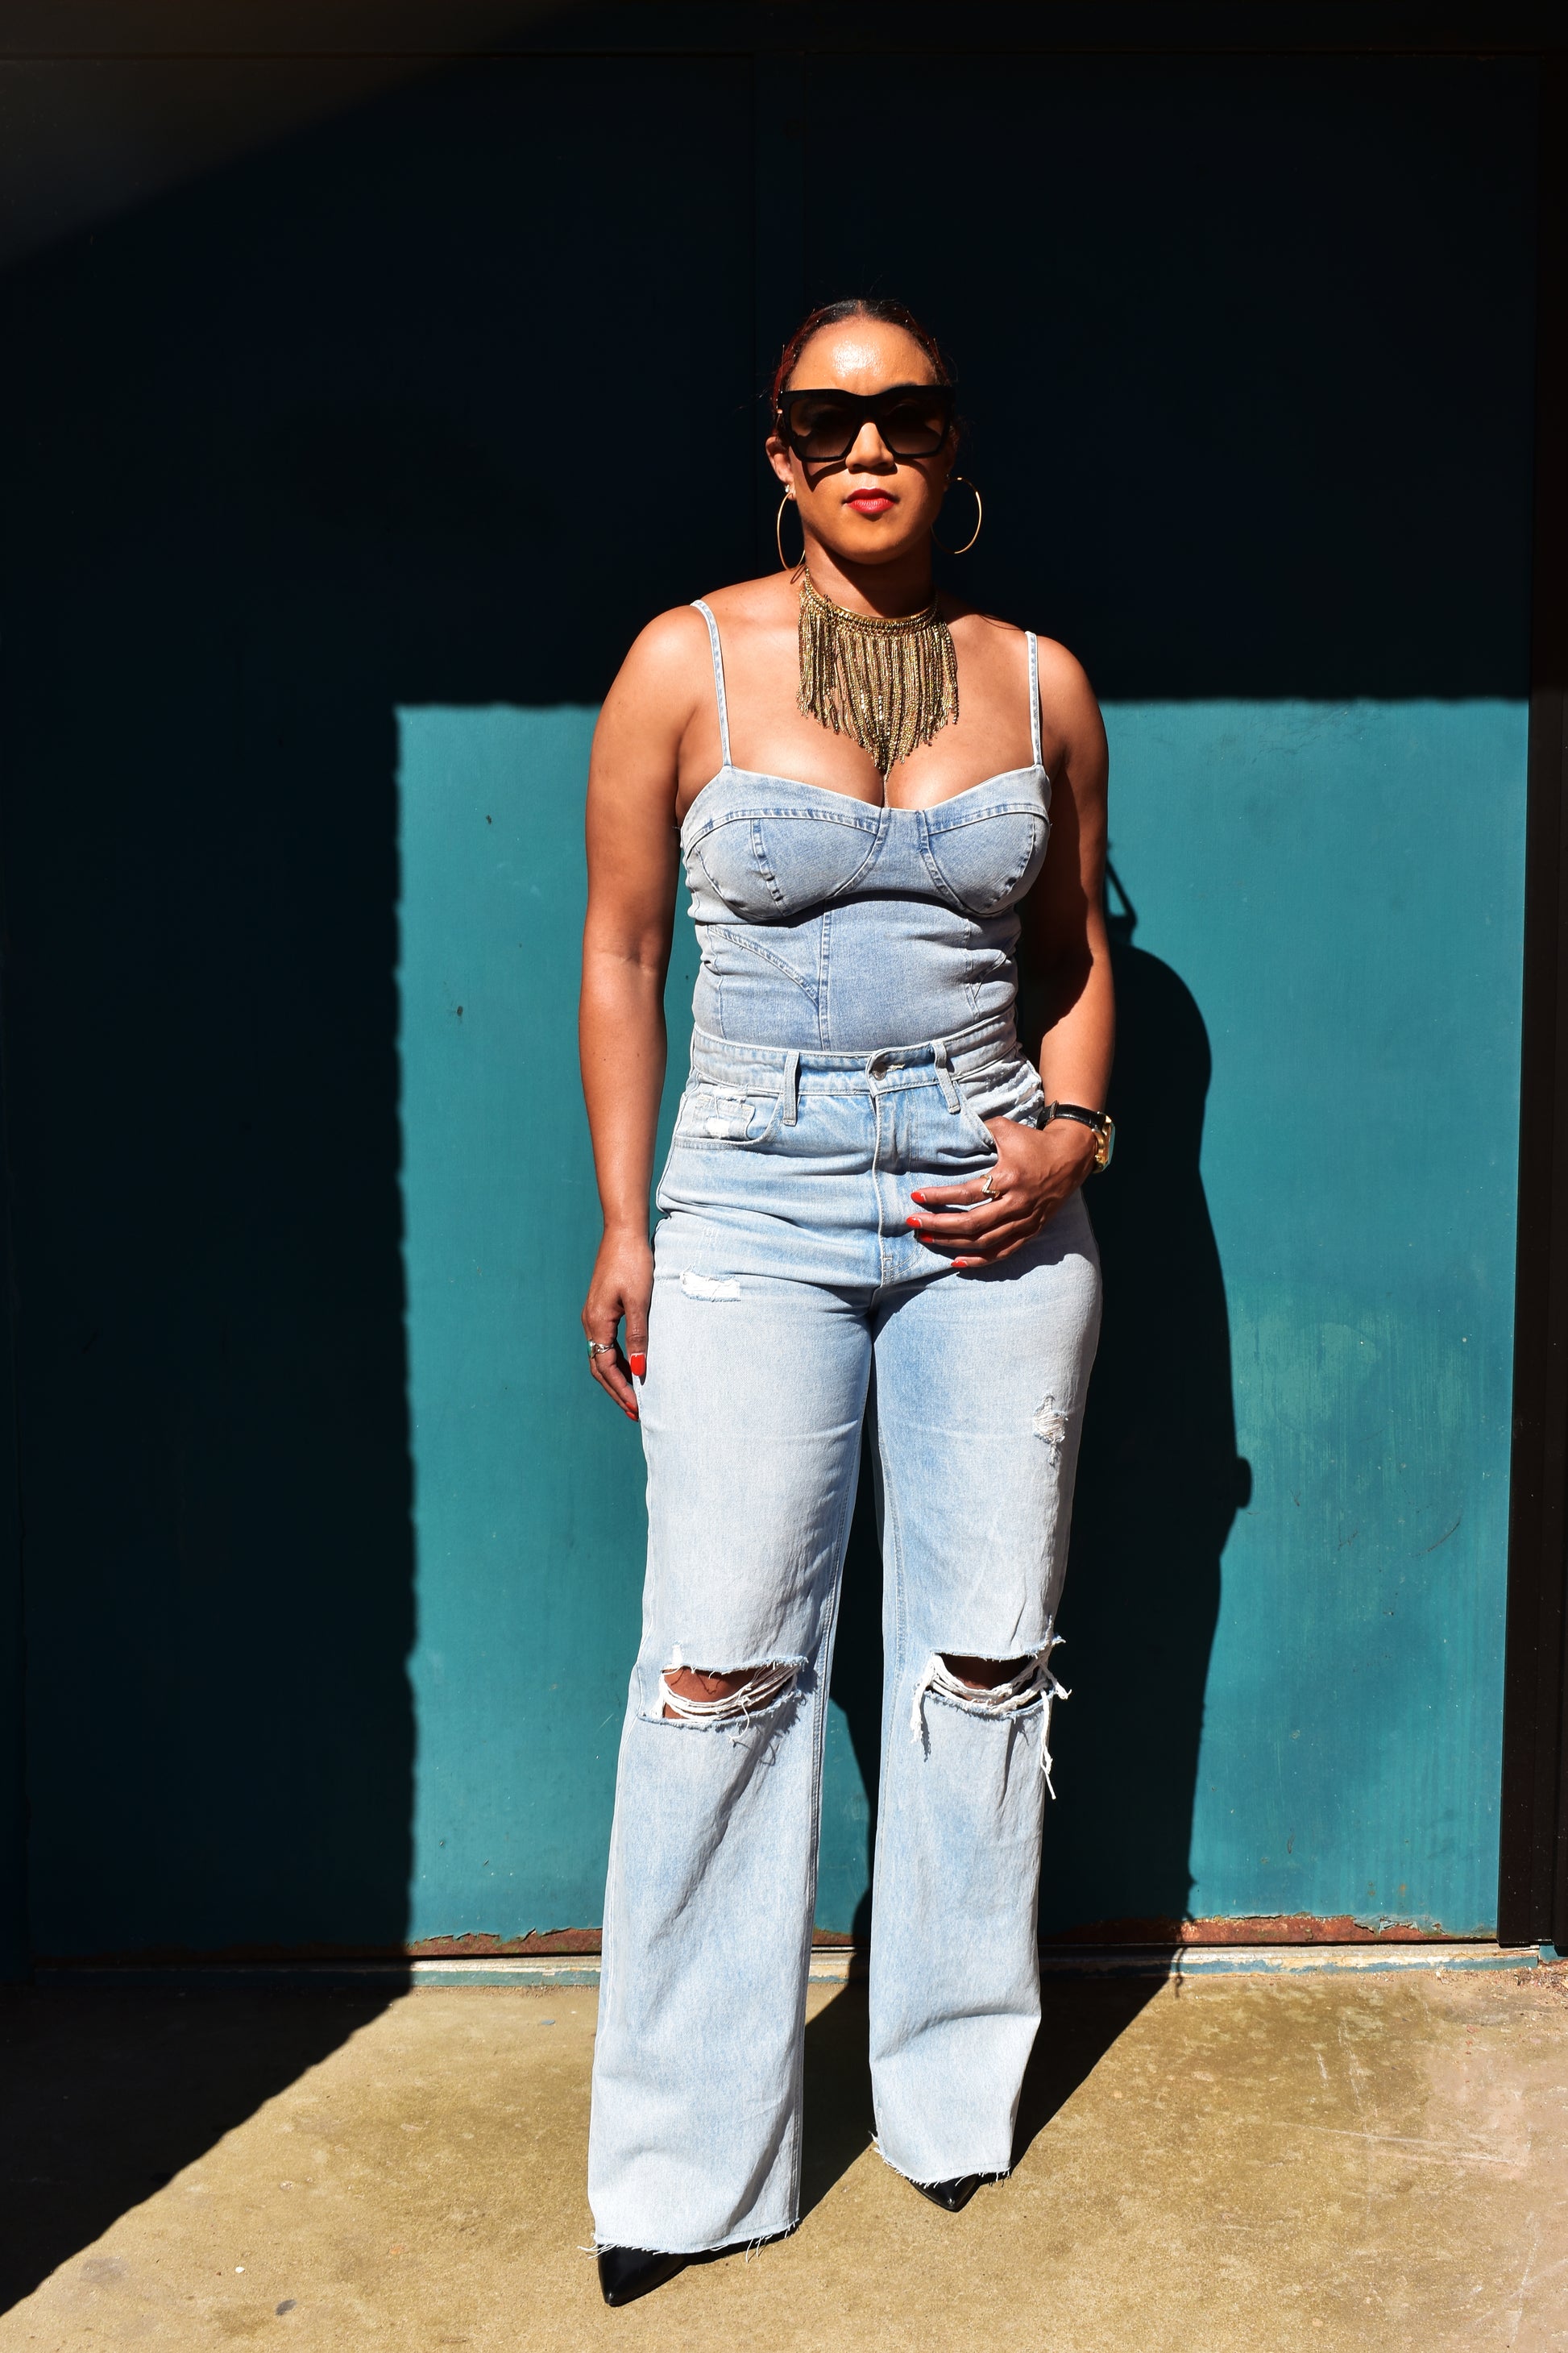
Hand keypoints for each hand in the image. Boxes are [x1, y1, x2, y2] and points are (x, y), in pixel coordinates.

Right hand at [583, 1226, 652, 1419]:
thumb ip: (639, 1336)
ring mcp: (594, 1315)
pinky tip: (631, 1366)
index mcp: (597, 1322)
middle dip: (616, 1390)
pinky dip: (617, 1360)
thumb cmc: (634, 1263)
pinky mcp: (601, 1308)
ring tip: (634, 1395)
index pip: (607, 1367)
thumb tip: (640, 1371)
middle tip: (634, 1412)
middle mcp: (591, 1321)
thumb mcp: (641, 1301)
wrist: (624, 1232)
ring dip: (616, 1377)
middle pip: (600, 1367)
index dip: (621, 1390)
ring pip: (602, 1356)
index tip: (637, 1408)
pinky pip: (606, 1343)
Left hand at [906, 1116, 1096, 1268]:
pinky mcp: (1031, 1231)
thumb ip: (979, 1130)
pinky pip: (1004, 1251)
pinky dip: (980, 1260)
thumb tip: (950, 1130)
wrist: (1071, 1156)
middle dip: (939, 1225)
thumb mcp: (1006, 1128)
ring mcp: (1025, 1220)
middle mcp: (1017, 1203)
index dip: (940, 1197)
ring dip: (952, 1243)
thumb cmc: (1034, 1141)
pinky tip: (957, 1261)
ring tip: (927, 1238)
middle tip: (914, 1222)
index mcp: (1009, 1178)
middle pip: (972, 1223)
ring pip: (984, 1241)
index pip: (968, 1193)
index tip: (916, 1197)